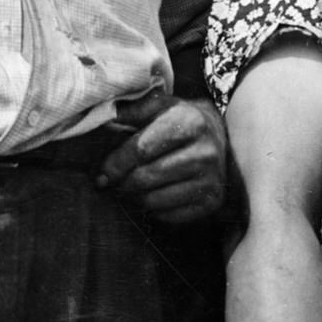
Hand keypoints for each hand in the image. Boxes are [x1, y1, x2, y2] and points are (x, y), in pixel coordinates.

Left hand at [95, 91, 225, 223]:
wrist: (220, 135)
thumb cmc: (180, 120)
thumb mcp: (159, 106)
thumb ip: (130, 111)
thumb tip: (102, 118)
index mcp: (190, 123)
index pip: (141, 149)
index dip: (116, 164)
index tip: (101, 175)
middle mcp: (205, 152)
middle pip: (146, 178)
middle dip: (122, 184)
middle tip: (113, 184)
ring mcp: (212, 179)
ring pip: (155, 201)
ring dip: (136, 198)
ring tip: (132, 189)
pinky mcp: (213, 201)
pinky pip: (170, 216)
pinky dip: (155, 210)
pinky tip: (153, 196)